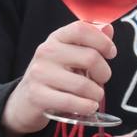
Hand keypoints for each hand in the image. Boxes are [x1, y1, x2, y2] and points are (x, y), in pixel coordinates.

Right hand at [3, 22, 115, 136]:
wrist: (25, 100)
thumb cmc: (54, 75)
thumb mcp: (70, 54)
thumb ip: (90, 41)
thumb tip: (108, 29)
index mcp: (57, 38)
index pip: (82, 29)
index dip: (102, 41)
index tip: (111, 53)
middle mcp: (46, 52)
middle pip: (90, 58)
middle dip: (104, 73)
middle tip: (101, 80)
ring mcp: (40, 74)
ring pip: (84, 85)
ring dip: (97, 94)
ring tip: (94, 96)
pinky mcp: (38, 96)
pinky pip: (71, 102)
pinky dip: (87, 107)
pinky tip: (89, 106)